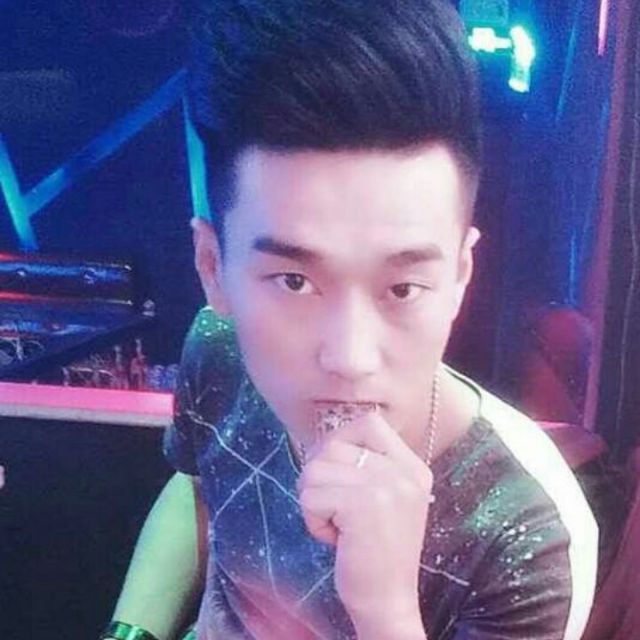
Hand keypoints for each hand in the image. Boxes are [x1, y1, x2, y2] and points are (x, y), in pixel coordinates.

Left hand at [297, 411, 432, 633]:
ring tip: (339, 526)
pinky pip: (310, 497)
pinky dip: (313, 521)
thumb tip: (324, 438)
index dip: (340, 440)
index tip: (338, 472)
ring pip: (315, 469)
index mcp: (413, 467)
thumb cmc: (376, 550)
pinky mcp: (362, 505)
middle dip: (320, 478)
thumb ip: (366, 465)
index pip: (369, 421)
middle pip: (333, 445)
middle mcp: (404, 472)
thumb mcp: (384, 497)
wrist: (388, 601)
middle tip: (336, 510)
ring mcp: (386, 486)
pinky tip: (337, 540)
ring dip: (315, 501)